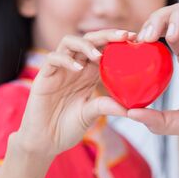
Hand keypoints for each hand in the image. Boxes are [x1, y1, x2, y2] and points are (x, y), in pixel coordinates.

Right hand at [17, 29, 133, 156]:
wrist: (44, 142)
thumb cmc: (66, 128)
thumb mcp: (91, 115)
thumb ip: (107, 106)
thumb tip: (131, 108)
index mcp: (88, 74)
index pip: (102, 49)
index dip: (116, 41)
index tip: (135, 38)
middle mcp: (74, 67)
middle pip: (88, 40)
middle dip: (106, 35)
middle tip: (124, 36)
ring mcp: (58, 70)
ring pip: (69, 42)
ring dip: (86, 44)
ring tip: (99, 55)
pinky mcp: (43, 77)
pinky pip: (53, 59)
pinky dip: (66, 59)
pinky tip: (78, 68)